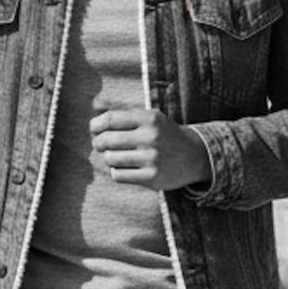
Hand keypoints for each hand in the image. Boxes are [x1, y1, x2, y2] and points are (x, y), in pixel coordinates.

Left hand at [89, 106, 211, 190]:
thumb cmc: (164, 134)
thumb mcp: (150, 117)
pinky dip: (117, 171)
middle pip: (107, 140)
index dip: (96, 125)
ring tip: (116, 155)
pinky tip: (125, 167)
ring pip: (111, 159)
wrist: (193, 156)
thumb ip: (123, 113)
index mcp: (150, 118)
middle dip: (98, 142)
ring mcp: (152, 158)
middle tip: (100, 144)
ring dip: (109, 157)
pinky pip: (118, 175)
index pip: (111, 119)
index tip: (94, 129)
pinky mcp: (152, 178)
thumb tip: (93, 110)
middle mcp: (151, 137)